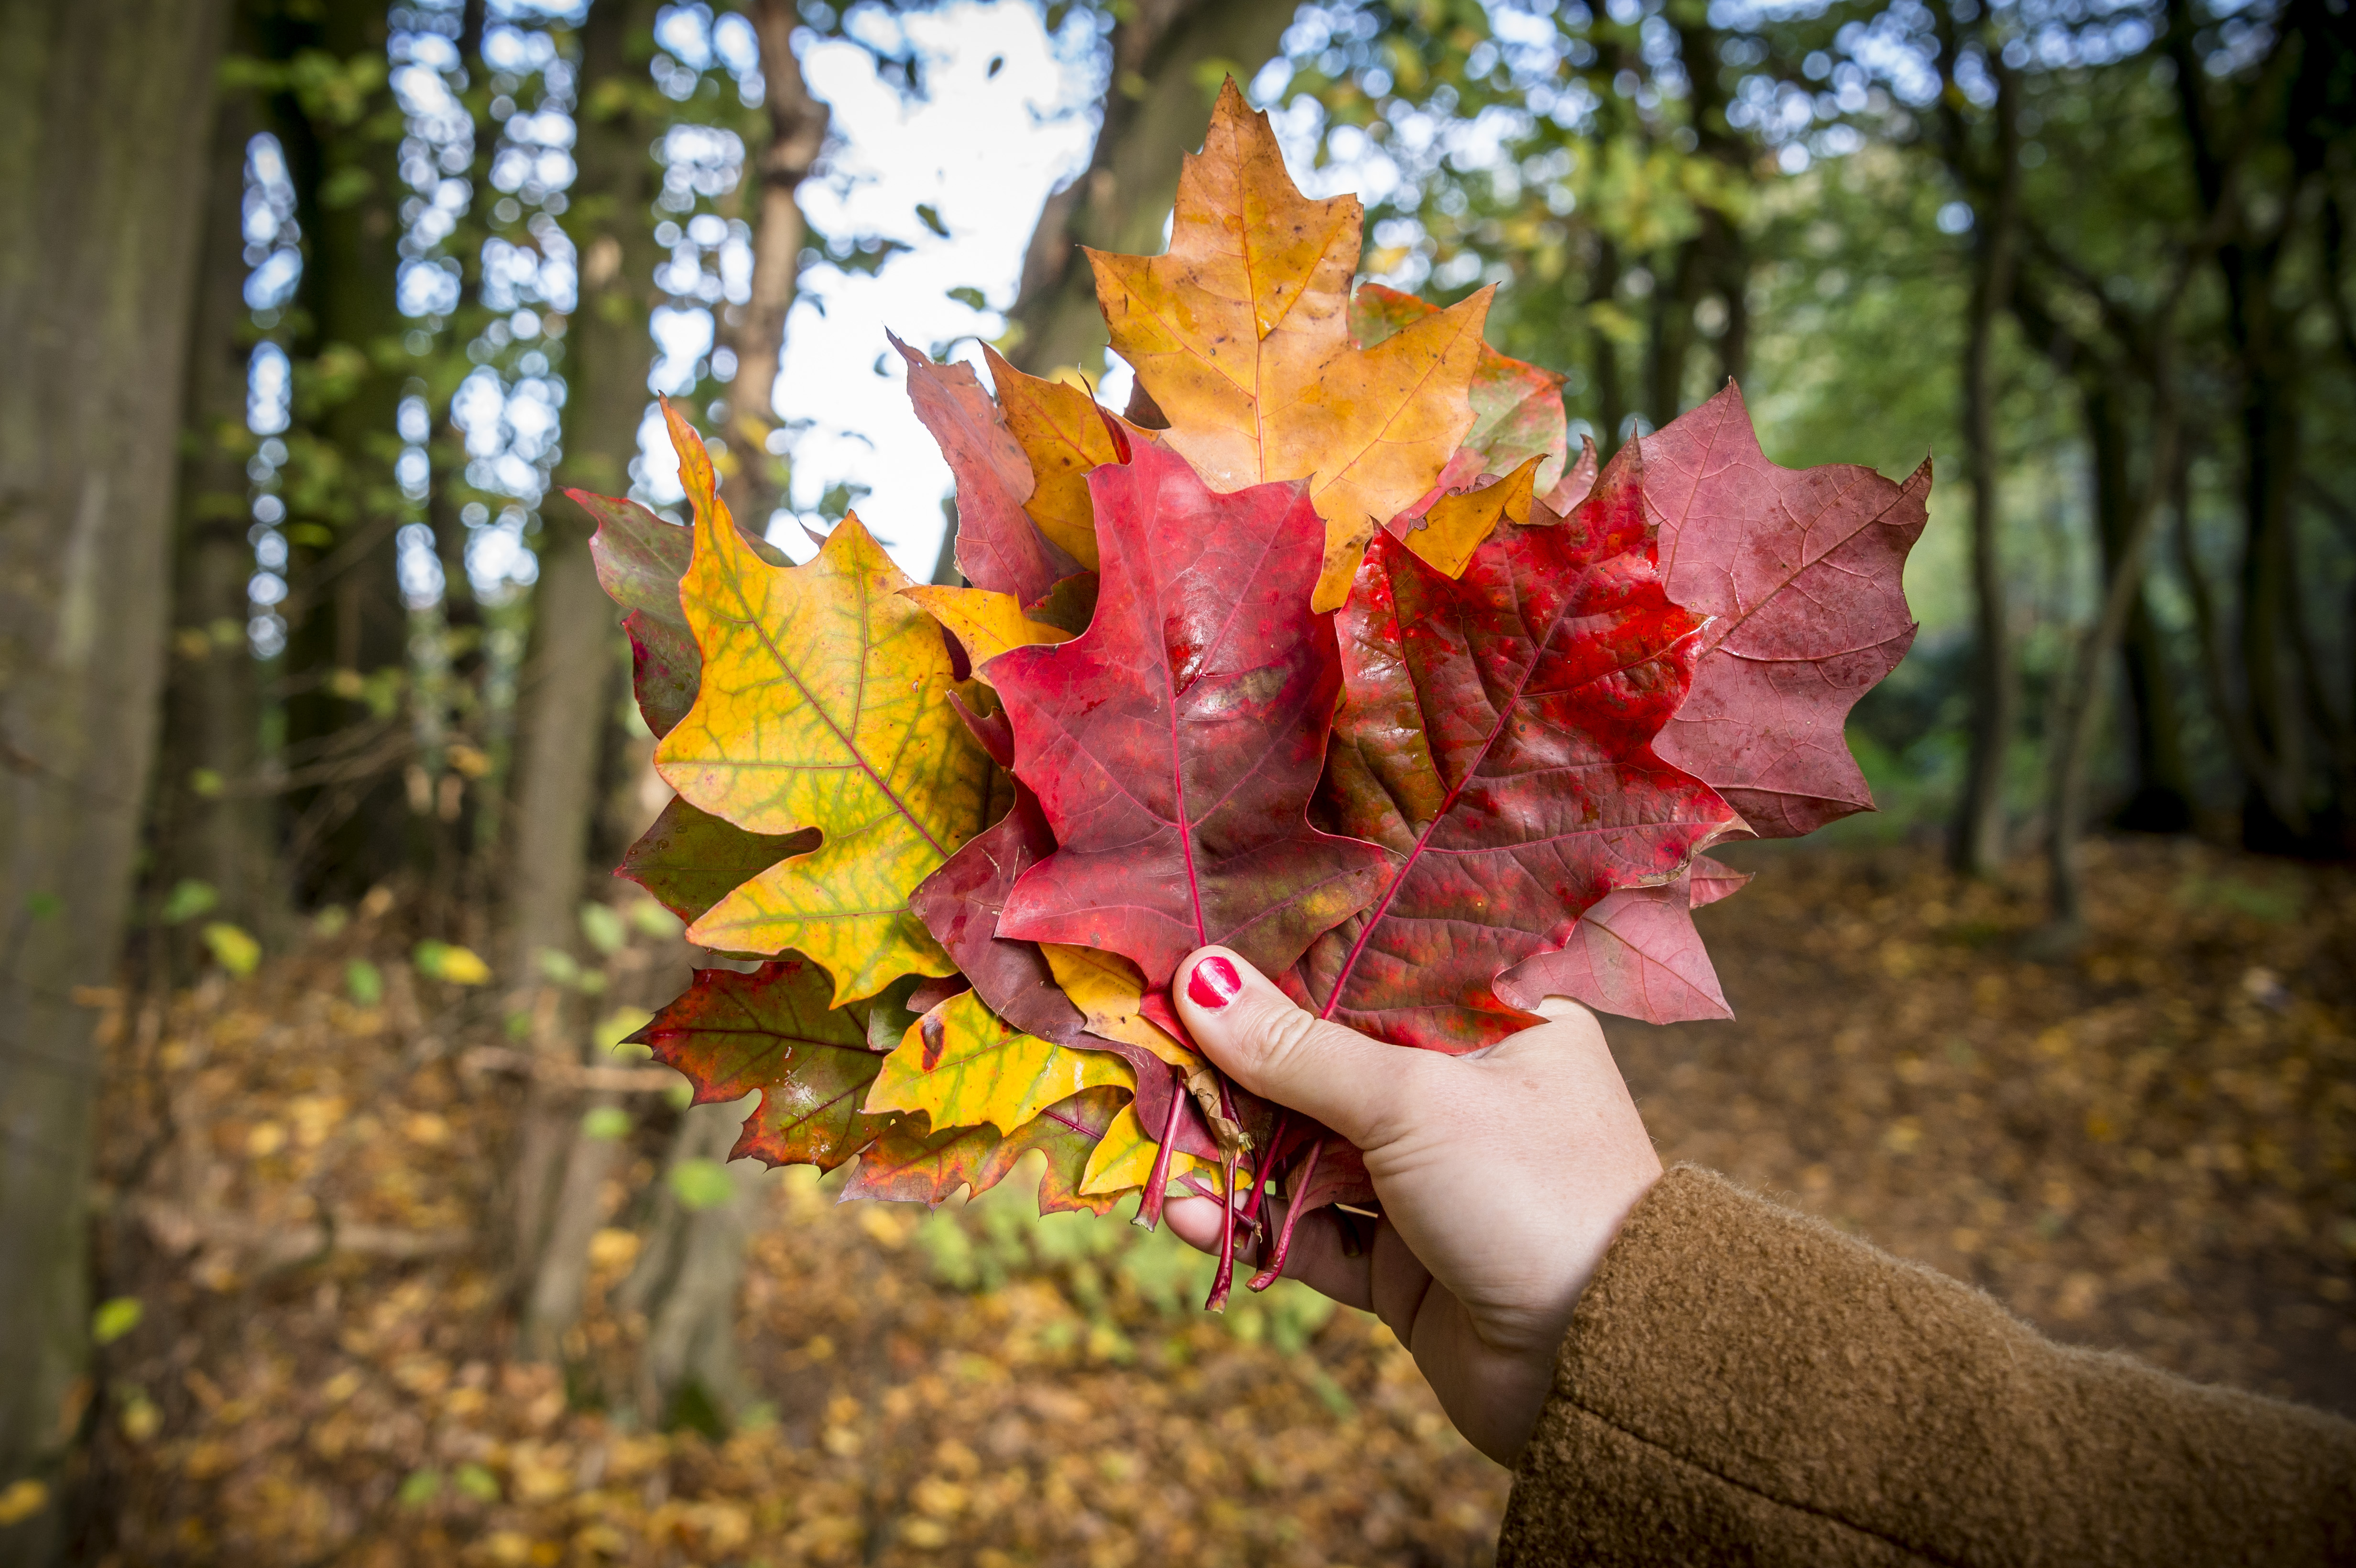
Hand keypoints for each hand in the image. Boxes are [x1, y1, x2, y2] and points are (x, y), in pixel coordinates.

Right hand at [1162, 947, 1661, 1465]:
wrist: (1598, 1365)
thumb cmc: (1530, 1191)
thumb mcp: (1410, 1100)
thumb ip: (1298, 1049)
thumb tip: (1200, 977)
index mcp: (1500, 1025)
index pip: (1374, 976)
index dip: (1285, 970)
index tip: (1196, 956)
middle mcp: (1467, 1095)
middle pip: (1328, 1065)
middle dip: (1238, 1068)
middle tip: (1149, 1050)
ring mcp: (1433, 1181)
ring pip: (1307, 1151)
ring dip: (1232, 1150)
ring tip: (1151, 1138)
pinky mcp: (1404, 1263)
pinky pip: (1309, 1231)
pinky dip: (1249, 1223)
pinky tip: (1186, 1211)